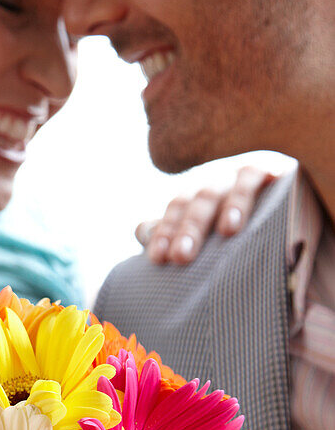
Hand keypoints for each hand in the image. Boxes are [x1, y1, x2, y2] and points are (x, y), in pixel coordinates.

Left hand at [137, 166, 275, 264]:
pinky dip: (247, 195)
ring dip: (227, 208)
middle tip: (181, 256)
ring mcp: (242, 174)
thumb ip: (176, 232)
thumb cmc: (241, 233)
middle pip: (198, 201)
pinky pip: (255, 177)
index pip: (177, 210)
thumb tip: (141, 231)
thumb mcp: (208, 236)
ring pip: (226, 188)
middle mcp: (217, 183)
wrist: (290, 212)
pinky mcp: (273, 171)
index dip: (165, 231)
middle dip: (189, 228)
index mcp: (198, 197)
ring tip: (227, 232)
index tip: (158, 259)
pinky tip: (245, 216)